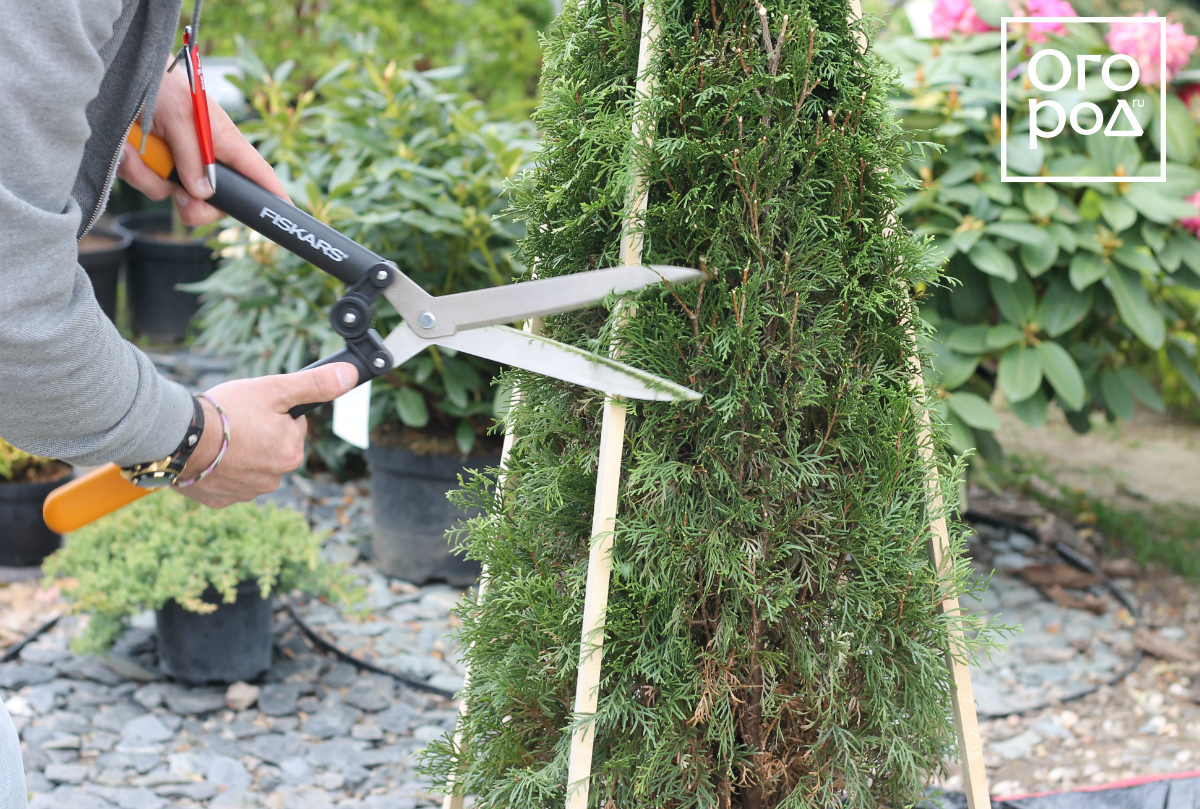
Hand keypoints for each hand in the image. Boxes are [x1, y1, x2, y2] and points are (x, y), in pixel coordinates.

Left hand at [116, 58, 290, 224]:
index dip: (273, 193)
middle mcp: (204, 156)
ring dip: (151, 178)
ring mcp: (178, 163)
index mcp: (223, 141)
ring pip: (174, 196)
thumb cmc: (157, 84)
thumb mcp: (178, 118)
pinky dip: (134, 170)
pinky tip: (127, 149)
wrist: (117, 75)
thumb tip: (204, 194)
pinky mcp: (153, 165)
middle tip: (183, 200)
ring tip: (136, 151)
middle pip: (214, 202)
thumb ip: (192, 158)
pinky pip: (148, 185)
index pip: (257, 173)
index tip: (285, 210)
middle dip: (195, 206)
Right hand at [177, 363, 358, 507]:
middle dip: (259, 434)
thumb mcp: (275, 389)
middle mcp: (273, 480)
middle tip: (235, 422)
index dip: (275, 413)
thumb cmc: (227, 411)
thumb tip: (349, 376)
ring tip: (220, 437)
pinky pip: (227, 481)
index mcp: (291, 454)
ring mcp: (246, 493)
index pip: (293, 428)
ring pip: (250, 465)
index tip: (256, 409)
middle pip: (273, 448)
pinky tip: (209, 456)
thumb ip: (314, 384)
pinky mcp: (220, 500)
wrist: (179, 439)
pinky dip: (221, 469)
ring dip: (240, 452)